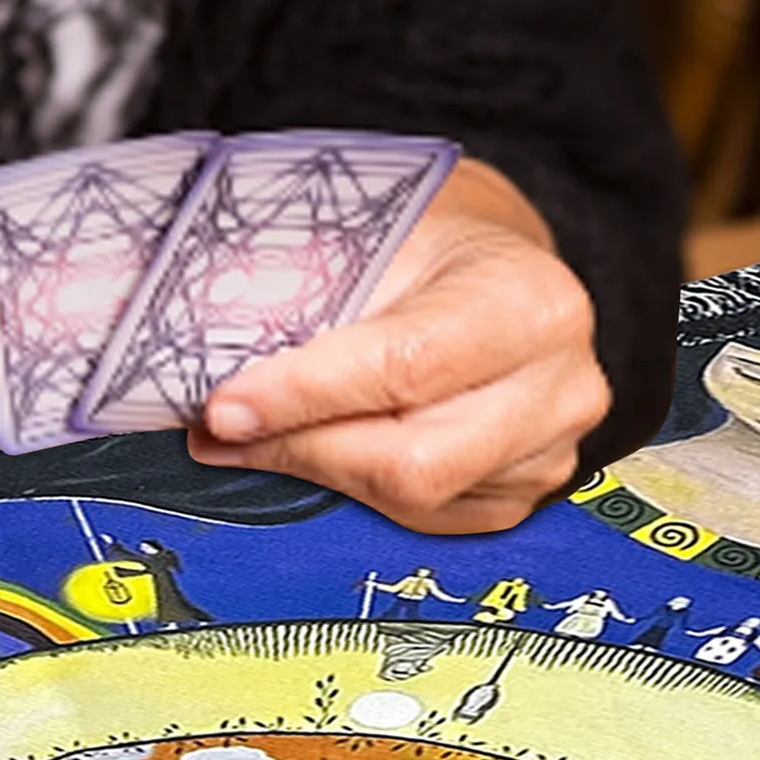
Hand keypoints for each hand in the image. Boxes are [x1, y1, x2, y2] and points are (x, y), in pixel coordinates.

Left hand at [189, 159, 610, 533]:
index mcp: (529, 302)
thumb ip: (298, 299)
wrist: (483, 266)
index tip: (224, 407)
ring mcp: (546, 451)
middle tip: (218, 430)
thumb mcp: (369, 237)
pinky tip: (321, 450)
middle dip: (299, 447)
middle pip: (408, 461)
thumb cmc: (422, 245)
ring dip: (317, 470)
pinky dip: (353, 490)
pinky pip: (419, 522)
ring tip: (259, 435)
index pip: (405, 367)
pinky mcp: (518, 496)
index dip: (302, 395)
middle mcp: (558, 385)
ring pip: (408, 500)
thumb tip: (200, 374)